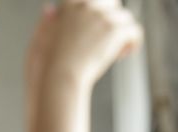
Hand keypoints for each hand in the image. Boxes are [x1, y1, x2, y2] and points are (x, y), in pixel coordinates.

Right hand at [26, 0, 142, 131]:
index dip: (99, 15)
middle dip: (113, 21)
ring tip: (116, 52)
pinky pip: (135, 30)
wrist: (60, 77)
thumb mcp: (42, 38)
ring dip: (123, 34)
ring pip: (125, 18)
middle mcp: (86, 4)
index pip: (94, 1)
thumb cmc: (49, 65)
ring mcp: (101, 15)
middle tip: (109, 42)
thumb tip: (50, 9)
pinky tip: (123, 55)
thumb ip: (48, 22)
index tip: (98, 33)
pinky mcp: (114, 29)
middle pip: (112, 3)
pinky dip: (133, 43)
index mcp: (69, 4)